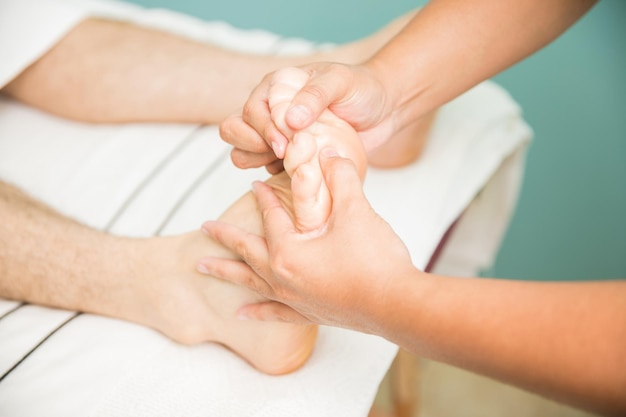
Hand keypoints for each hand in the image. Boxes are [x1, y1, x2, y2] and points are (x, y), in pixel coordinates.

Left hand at [198, 151, 415, 333]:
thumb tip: (329, 152)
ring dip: (226, 272)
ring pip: (250, 282)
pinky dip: (257, 312)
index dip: (264, 197)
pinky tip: (241, 314)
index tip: (256, 184)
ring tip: (202, 267)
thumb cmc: (374, 259)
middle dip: (224, 237)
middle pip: (245, 251)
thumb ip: (340, 177)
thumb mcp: (356, 211)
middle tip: (203, 228)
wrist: (397, 305)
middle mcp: (283, 277)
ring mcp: (294, 299)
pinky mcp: (310, 314)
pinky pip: (274, 313)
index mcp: (288, 251)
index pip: (270, 216)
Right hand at [220, 62, 395, 171]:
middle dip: (251, 145)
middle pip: (234, 130)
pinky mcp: (289, 156)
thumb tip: (290, 119)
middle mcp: (270, 109)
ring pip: (243, 151)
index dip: (263, 129)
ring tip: (286, 163)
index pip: (251, 110)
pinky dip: (275, 174)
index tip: (284, 144)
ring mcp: (277, 134)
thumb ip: (316, 95)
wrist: (384, 110)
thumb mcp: (341, 82)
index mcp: (277, 87)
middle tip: (281, 154)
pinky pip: (266, 169)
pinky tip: (298, 172)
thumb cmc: (363, 89)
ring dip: (256, 161)